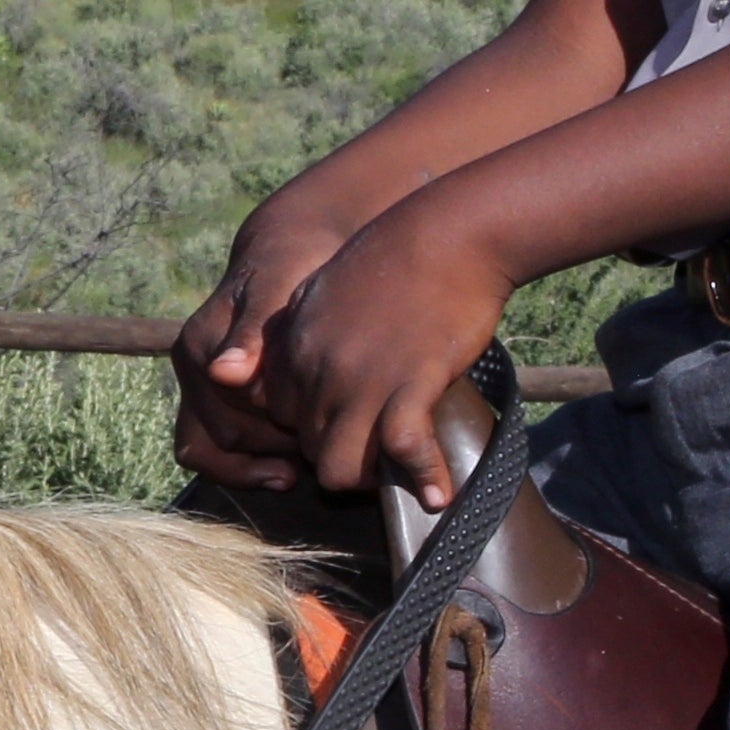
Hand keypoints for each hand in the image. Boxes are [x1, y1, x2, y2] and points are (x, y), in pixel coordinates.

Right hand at [171, 192, 356, 490]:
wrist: (289, 256)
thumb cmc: (292, 269)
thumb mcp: (279, 287)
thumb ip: (252, 332)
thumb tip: (222, 375)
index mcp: (198, 345)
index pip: (234, 414)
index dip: (280, 429)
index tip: (324, 425)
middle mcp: (190, 370)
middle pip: (226, 439)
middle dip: (276, 447)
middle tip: (325, 440)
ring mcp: (196, 390)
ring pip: (211, 453)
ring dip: (260, 463)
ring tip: (307, 457)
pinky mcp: (208, 403)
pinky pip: (212, 453)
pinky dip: (247, 468)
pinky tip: (288, 469)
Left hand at [247, 203, 514, 501]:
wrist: (448, 234)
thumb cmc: (395, 259)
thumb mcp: (324, 292)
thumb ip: (299, 331)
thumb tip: (292, 358)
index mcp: (293, 349)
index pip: (281, 418)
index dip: (313, 430)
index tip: (347, 429)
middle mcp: (316, 371)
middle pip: (309, 448)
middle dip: (342, 462)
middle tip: (380, 465)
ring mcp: (360, 381)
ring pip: (340, 467)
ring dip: (372, 482)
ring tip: (401, 481)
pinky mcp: (409, 385)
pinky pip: (403, 452)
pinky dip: (424, 479)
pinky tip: (440, 495)